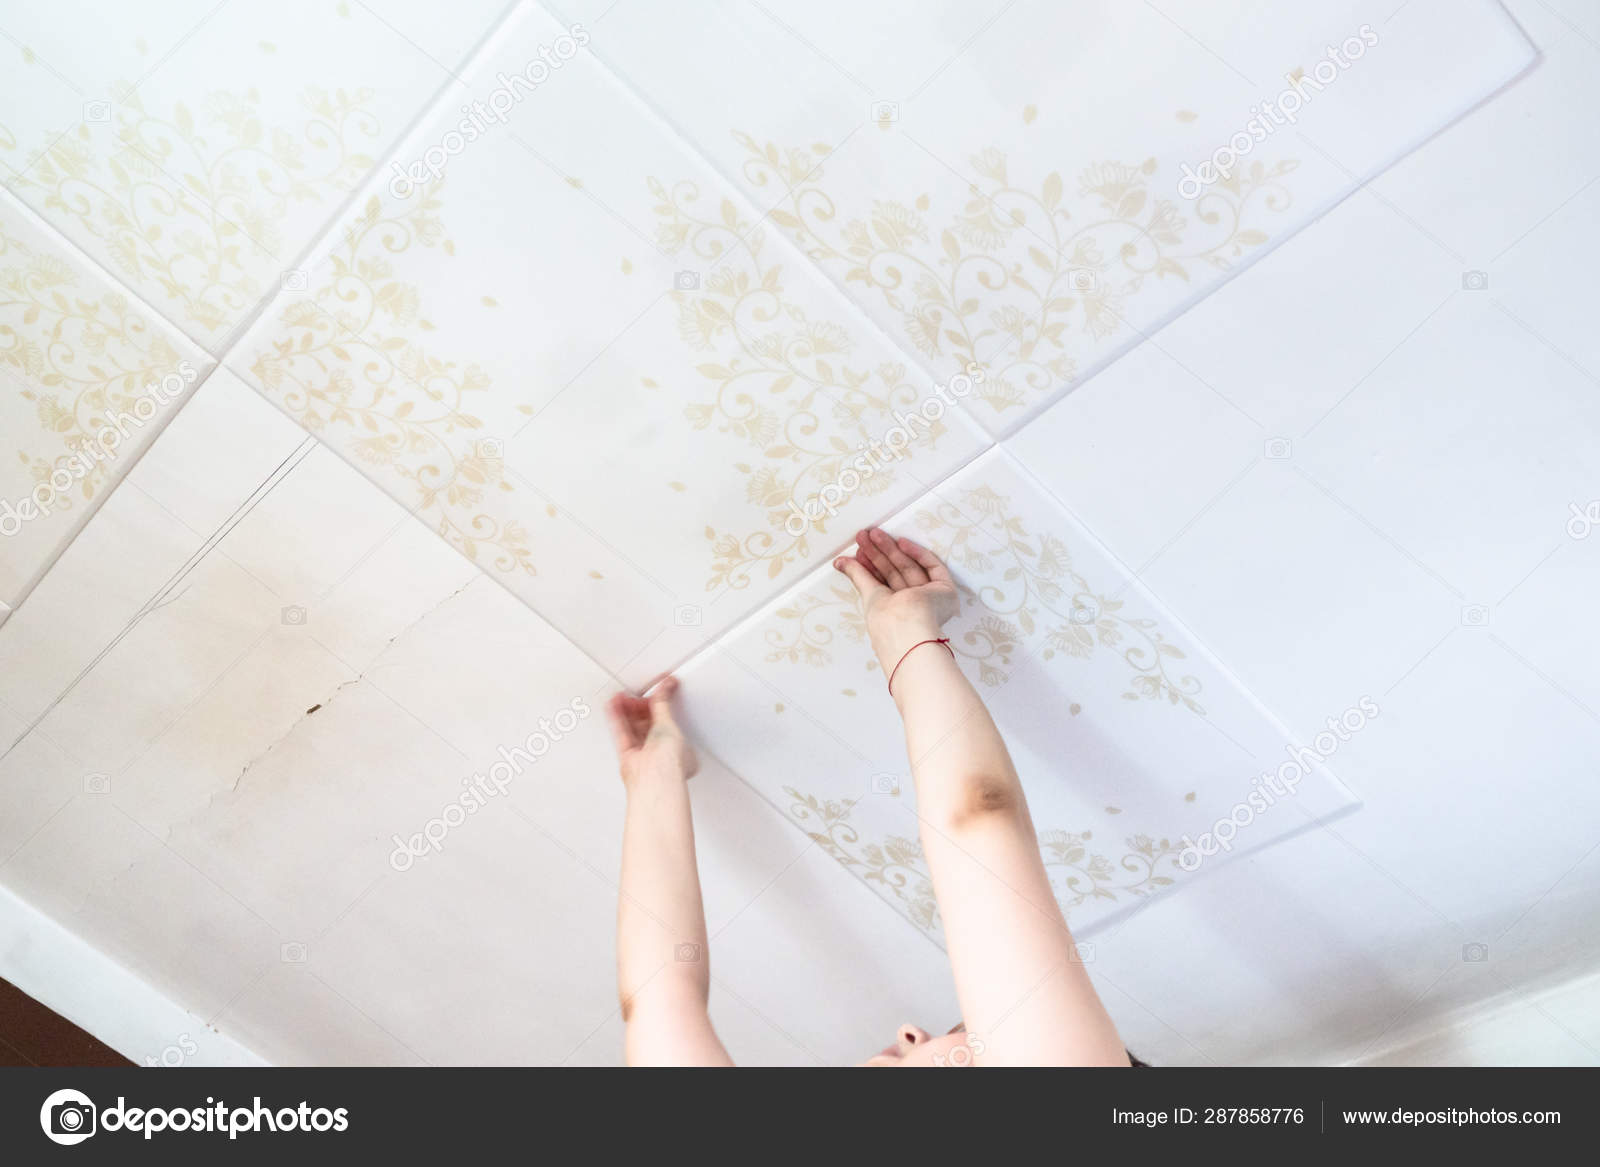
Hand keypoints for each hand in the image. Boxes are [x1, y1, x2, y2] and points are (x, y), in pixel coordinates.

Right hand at [606, 676, 698, 790]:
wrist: (654, 778)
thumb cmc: (671, 762)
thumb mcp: (669, 723)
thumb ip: (663, 703)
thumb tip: (667, 685)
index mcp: (680, 746)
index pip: (667, 720)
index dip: (659, 705)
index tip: (654, 691)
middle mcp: (662, 752)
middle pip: (647, 723)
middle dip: (638, 707)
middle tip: (633, 693)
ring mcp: (644, 754)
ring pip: (633, 727)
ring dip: (625, 711)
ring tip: (619, 696)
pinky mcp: (628, 756)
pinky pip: (622, 734)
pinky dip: (617, 719)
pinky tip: (613, 706)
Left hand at [833, 528, 960, 666]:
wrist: (908, 629)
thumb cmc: (887, 622)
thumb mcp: (868, 595)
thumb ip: (857, 575)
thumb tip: (839, 562)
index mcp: (897, 613)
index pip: (884, 584)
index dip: (871, 566)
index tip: (859, 551)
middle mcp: (916, 607)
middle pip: (896, 573)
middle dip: (879, 554)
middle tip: (864, 537)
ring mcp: (932, 599)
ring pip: (911, 568)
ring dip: (892, 550)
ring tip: (874, 534)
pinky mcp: (946, 591)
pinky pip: (932, 567)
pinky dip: (917, 554)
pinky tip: (900, 542)